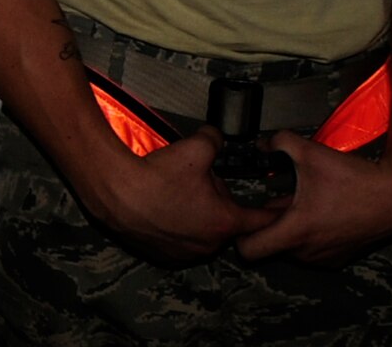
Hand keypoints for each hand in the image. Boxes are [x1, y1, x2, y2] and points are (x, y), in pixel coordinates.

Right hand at [82, 128, 273, 263]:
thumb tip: (216, 136)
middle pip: (226, 223)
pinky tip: (160, 206)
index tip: (277, 207)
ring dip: (197, 217)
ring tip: (177, 193)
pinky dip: (175, 227)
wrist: (114, 189)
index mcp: (225, 221)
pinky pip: (179, 241)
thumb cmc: (156, 174)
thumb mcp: (194, 148)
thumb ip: (214, 140)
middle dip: (219, 204)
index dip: (271, 210)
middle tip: (201, 182)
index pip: (262, 220)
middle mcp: (209, 244)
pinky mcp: (162, 255)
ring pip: (202, 232)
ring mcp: (185, 253)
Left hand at [233, 131, 391, 264]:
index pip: (248, 251)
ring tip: (296, 202)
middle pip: (269, 246)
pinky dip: (307, 235)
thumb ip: (277, 142)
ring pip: (291, 248)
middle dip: (267, 225)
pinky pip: (311, 250)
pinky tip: (316, 211)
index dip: (239, 233)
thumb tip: (261, 144)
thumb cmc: (353, 177)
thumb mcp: (308, 150)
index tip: (244, 216)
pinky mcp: (338, 258)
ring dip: (288, 229)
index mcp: (294, 232)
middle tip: (273, 201)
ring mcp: (324, 258)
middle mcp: (307, 252)